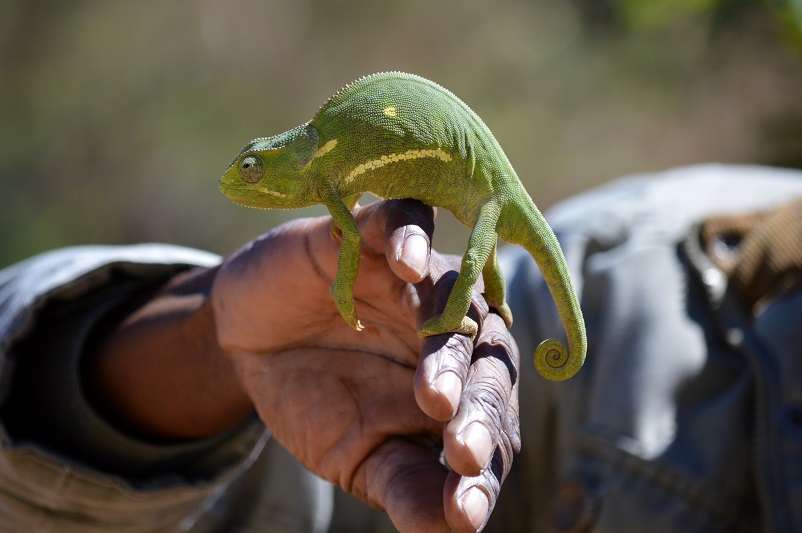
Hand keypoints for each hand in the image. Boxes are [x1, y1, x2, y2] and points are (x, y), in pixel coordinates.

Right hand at [213, 199, 520, 531]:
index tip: (464, 511)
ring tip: (434, 395)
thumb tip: (456, 530)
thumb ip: (408, 486)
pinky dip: (409, 239)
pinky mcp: (374, 233)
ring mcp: (416, 277)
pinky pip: (405, 222)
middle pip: (487, 357)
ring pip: (453, 297)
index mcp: (463, 382)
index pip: (490, 421)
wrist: (250, 341)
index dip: (482, 466)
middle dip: (478, 407)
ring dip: (446, 345)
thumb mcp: (358, 454)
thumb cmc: (318, 399)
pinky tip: (406, 265)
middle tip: (462, 452)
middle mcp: (453, 325)